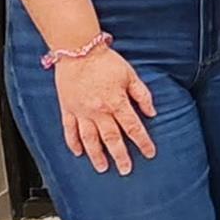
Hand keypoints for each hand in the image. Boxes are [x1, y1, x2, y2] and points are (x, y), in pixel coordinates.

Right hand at [54, 47, 156, 174]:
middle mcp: (98, 111)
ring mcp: (81, 111)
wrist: (78, 50)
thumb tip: (152, 112)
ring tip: (102, 168)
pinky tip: (78, 153)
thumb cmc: (105, 61)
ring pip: (89, 139)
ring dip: (96, 155)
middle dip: (120, 156)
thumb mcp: (130, 75)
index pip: (133, 127)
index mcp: (116, 102)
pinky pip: (69, 130)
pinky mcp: (67, 109)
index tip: (149, 153)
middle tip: (126, 170)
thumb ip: (142, 95)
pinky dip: (73, 143)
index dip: (142, 142)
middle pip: (111, 139)